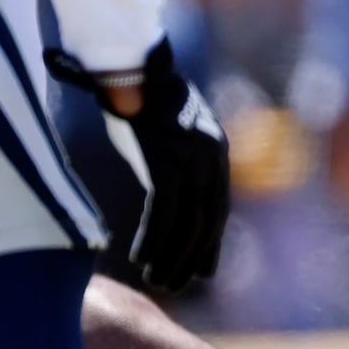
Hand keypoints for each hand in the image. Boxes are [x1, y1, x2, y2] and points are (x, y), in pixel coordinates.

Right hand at [49, 40, 231, 294]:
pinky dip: (152, 240)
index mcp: (216, 150)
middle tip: (175, 285)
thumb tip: (173, 189)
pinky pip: (162, 212)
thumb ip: (180, 161)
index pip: (218, 208)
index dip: (211, 243)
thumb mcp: (172, 133)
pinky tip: (139, 258)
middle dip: (192, 258)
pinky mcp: (164, 159)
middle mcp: (211, 155)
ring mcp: (190, 157)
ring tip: (156, 280)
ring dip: (171, 257)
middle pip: (208, 221)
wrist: (130, 64)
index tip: (202, 270)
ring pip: (187, 223)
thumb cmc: (143, 98)